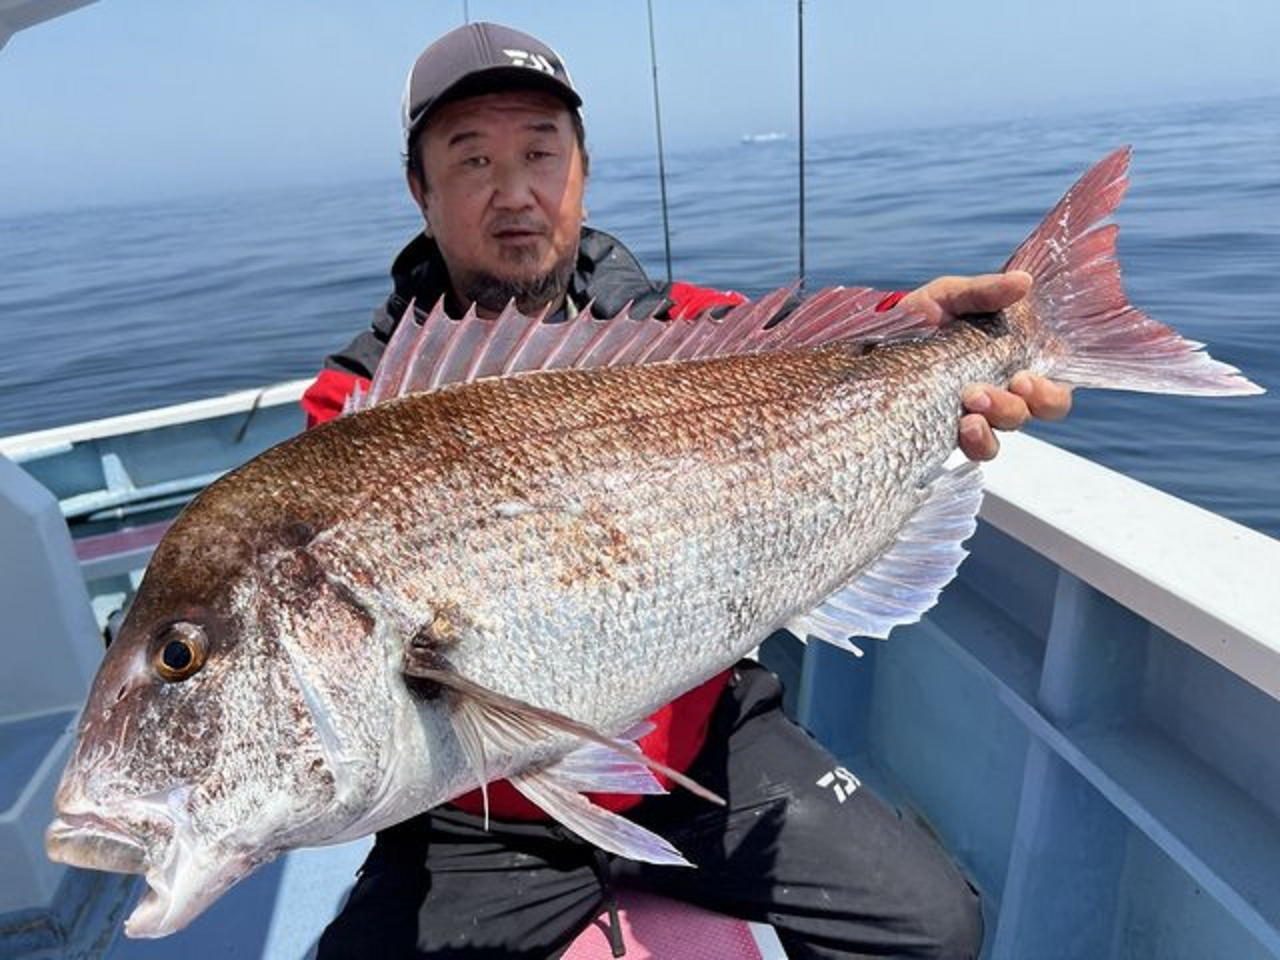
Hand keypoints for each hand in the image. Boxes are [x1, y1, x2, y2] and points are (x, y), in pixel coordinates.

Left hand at [900, 270, 1072, 460]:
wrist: (871, 342)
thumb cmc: (920, 317)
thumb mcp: (949, 296)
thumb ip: (984, 291)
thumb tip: (1023, 282)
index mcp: (1014, 356)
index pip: (1056, 380)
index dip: (1055, 387)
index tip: (1027, 376)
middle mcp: (1004, 387)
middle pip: (1043, 408)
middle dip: (1033, 400)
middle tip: (1011, 384)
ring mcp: (980, 412)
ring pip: (1011, 428)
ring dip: (1001, 415)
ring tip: (972, 401)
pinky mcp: (953, 430)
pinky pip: (980, 447)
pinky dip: (978, 440)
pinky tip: (964, 426)